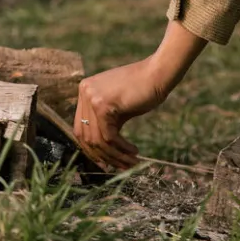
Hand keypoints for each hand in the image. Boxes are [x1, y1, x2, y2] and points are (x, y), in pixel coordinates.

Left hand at [73, 22, 207, 169]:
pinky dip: (121, 148)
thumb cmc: (142, 90)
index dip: (91, 149)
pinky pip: (109, 136)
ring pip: (98, 139)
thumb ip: (104, 123)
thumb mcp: (117, 107)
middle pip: (86, 136)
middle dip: (103, 156)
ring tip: (130, 163)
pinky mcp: (103, 105)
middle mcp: (85, 92)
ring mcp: (92, 97)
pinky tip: (134, 152)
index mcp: (85, 90)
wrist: (159, 73)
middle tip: (118, 168)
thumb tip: (98, 155)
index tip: (105, 163)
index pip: (81, 127)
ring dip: (115, 156)